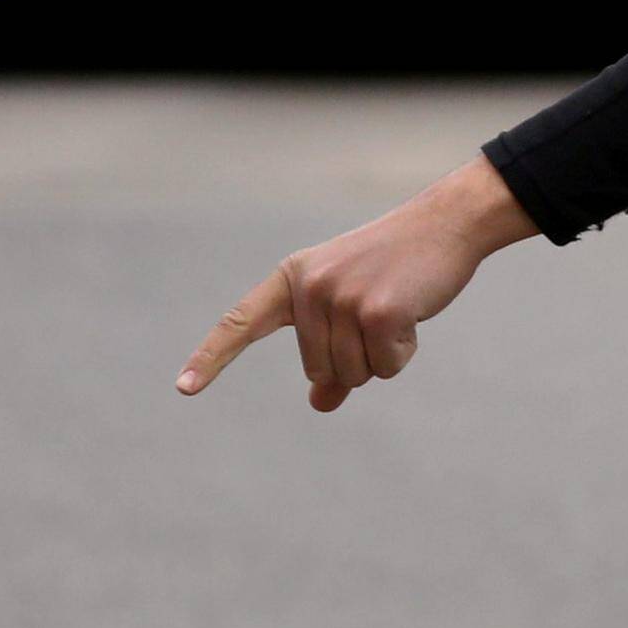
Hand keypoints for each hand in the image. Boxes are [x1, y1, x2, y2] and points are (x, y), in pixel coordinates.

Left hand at [177, 157, 540, 411]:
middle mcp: (309, 287)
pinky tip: (412, 313)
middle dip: (355, 359)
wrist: (443, 224)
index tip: (184, 388)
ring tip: (397, 308)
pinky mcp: (377, 312)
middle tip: (380, 311)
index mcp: (292, 279)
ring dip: (382, 356)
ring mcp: (341, 298)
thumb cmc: (394, 265)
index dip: (211, 357)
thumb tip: (321, 403)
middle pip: (319, 370)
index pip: (241, 322)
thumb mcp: (351, 304)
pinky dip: (403, 352)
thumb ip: (330, 353)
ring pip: (353, 375)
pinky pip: (384, 367)